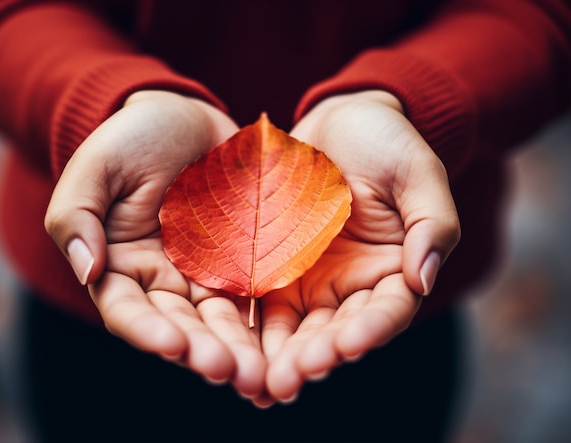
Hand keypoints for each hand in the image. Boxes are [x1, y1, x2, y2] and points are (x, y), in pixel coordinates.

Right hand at [44, 91, 268, 401]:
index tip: (172, 343)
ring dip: (239, 348)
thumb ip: (77, 216)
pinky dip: (267, 319)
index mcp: (121, 266)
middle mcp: (165, 279)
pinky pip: (257, 292)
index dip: (148, 329)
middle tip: (229, 372)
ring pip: (223, 319)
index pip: (128, 309)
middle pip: (183, 324)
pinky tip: (283, 342)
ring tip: (259, 373)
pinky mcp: (244, 259)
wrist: (183, 117)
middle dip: (204, 350)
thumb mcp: (96, 167)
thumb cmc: (131, 139)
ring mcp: (207, 272)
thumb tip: (87, 269)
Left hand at [259, 90, 460, 401]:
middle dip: (314, 356)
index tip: (347, 345)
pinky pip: (259, 302)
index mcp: (393, 271)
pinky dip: (248, 329)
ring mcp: (308, 279)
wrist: (339, 123)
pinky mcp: (272, 268)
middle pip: (334, 330)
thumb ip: (431, 224)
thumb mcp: (418, 173)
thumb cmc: (387, 143)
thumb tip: (425, 278)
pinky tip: (234, 351)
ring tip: (261, 384)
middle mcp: (350, 285)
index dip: (369, 330)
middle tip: (290, 378)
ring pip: (294, 327)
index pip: (386, 310)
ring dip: (278, 356)